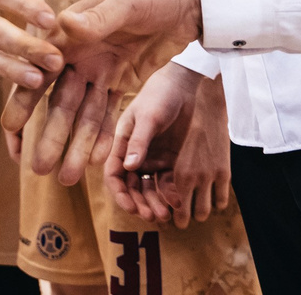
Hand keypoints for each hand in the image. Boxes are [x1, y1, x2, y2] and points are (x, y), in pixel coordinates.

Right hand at [4, 0, 204, 182]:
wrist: (187, 0)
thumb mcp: (126, 4)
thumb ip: (98, 20)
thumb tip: (66, 23)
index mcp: (68, 34)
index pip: (38, 70)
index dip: (23, 100)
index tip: (10, 129)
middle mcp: (77, 56)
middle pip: (59, 102)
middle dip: (48, 136)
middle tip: (39, 168)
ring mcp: (99, 71)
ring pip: (83, 115)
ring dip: (75, 145)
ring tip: (67, 178)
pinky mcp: (122, 81)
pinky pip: (109, 114)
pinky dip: (104, 137)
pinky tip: (98, 161)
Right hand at [106, 67, 231, 227]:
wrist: (186, 84)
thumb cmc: (161, 95)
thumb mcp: (148, 116)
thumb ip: (139, 141)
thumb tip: (129, 167)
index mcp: (122, 141)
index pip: (114, 174)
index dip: (120, 193)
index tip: (132, 208)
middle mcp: (134, 152)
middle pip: (131, 186)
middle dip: (139, 203)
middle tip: (154, 216)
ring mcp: (152, 157)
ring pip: (147, 187)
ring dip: (153, 202)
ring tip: (165, 215)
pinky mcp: (170, 159)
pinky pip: (166, 182)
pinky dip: (169, 194)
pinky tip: (177, 202)